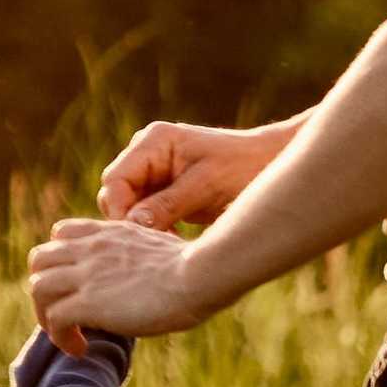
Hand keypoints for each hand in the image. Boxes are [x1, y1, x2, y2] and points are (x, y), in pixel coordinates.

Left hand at [30, 213, 221, 341]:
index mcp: (108, 233)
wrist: (198, 276)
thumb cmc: (195, 267)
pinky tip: (81, 350)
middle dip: (45, 289)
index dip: (60, 260)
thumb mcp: (162, 248)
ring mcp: (86, 274)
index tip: (76, 286)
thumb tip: (149, 275)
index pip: (61, 234)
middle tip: (65, 315)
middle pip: (39, 259)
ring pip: (38, 288)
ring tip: (69, 337)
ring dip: (47, 317)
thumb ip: (141, 256)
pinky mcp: (88, 302)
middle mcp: (91, 248)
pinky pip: (54, 319)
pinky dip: (61, 338)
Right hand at [91, 113, 292, 234]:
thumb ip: (166, 204)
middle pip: (115, 194)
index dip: (120, 212)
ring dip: (141, 227)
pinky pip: (143, 213)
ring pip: (127, 207)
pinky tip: (173, 239)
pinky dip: (152, 228)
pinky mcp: (163, 190)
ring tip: (169, 242)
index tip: (138, 240)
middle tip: (155, 245)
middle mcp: (147, 153)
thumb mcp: (205, 187)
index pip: (116, 181)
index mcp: (153, 141)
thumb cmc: (243, 168)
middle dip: (129, 221)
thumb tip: (131, 225)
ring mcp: (153, 171)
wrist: (271, 165)